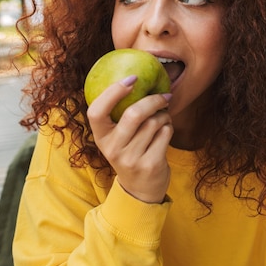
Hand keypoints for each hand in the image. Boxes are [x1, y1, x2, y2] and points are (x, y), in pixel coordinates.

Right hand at [86, 76, 172, 202]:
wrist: (140, 189)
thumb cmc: (130, 152)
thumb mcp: (118, 137)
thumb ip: (121, 113)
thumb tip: (137, 76)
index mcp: (100, 137)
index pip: (96, 111)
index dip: (112, 92)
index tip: (132, 78)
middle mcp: (112, 149)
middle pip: (134, 114)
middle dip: (153, 100)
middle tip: (164, 95)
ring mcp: (130, 159)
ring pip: (154, 123)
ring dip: (164, 116)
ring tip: (163, 120)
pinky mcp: (149, 165)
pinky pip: (165, 134)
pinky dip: (169, 128)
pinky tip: (165, 132)